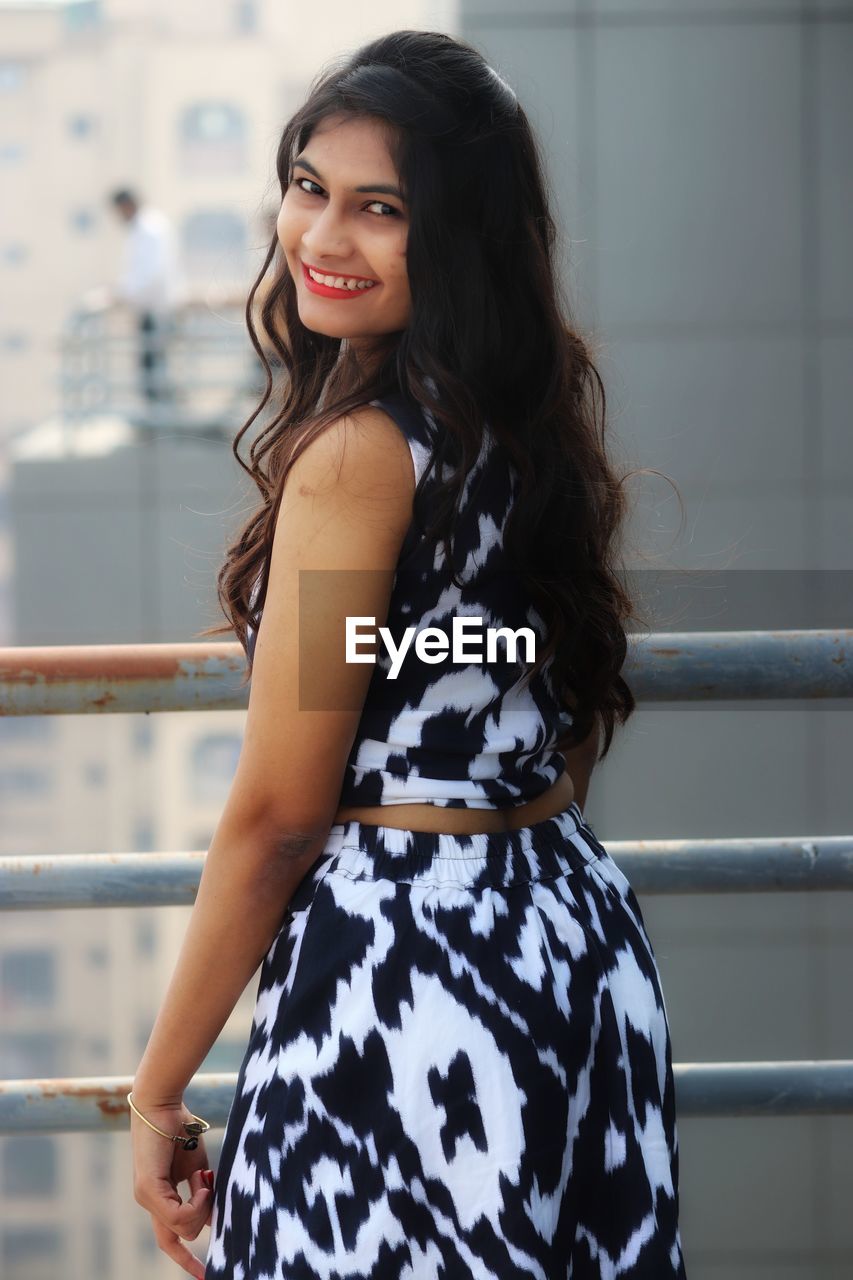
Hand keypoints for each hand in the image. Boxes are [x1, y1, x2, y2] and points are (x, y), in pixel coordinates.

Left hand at [129, 1096, 213, 1279]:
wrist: (163, 1104)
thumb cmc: (181, 1129)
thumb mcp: (197, 1169)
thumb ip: (202, 1194)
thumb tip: (212, 1221)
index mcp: (160, 1197)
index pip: (170, 1239)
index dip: (186, 1259)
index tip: (204, 1275)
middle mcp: (149, 1202)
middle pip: (180, 1236)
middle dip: (203, 1218)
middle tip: (210, 1185)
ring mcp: (146, 1198)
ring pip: (181, 1228)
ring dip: (201, 1206)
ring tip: (203, 1178)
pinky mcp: (147, 1190)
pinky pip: (177, 1215)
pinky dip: (196, 1202)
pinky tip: (201, 1179)